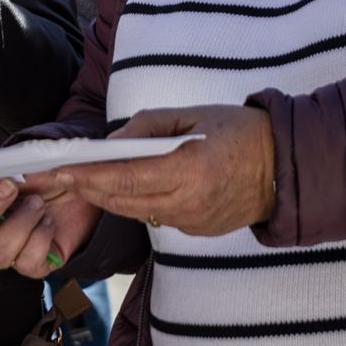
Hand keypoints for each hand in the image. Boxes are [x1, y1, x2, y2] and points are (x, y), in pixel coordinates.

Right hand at [0, 176, 100, 278]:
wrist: (76, 190)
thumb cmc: (41, 176)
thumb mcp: (17, 163)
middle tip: (9, 187)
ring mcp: (6, 250)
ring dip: (20, 223)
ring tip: (38, 203)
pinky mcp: (31, 264)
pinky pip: (27, 263)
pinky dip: (41, 238)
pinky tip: (48, 221)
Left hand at [48, 105, 275, 235]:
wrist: (285, 167)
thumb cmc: (239, 131)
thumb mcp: (191, 115)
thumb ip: (145, 128)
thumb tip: (109, 143)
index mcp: (189, 170)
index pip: (125, 178)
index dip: (89, 176)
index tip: (61, 170)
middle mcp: (189, 203)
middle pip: (123, 201)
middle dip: (88, 189)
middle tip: (60, 175)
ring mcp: (194, 222)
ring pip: (136, 213)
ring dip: (108, 198)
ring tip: (83, 180)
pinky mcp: (198, 230)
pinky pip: (156, 217)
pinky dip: (135, 204)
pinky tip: (122, 189)